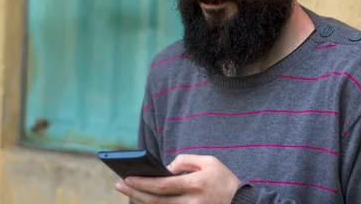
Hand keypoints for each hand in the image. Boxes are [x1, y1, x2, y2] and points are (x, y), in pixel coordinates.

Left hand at [115, 154, 240, 203]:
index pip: (163, 185)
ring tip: (127, 191)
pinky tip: (142, 199)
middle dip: (135, 193)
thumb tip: (166, 169)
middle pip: (156, 201)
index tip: (127, 178)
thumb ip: (186, 161)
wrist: (241, 203)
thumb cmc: (224, 180)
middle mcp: (191, 202)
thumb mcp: (210, 162)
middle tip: (119, 185)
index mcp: (195, 185)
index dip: (143, 183)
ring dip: (140, 201)